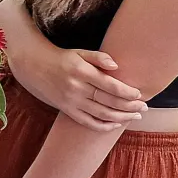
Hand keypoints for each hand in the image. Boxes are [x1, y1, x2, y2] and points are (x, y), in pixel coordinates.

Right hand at [14, 42, 145, 130]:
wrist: (33, 65)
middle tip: (144, 107)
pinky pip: (88, 122)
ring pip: (101, 114)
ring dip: (121, 117)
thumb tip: (117, 66)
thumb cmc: (61, 58)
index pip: (111, 86)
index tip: (139, 94)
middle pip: (109, 101)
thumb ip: (99, 57)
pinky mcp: (66, 109)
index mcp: (82, 72)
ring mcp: (70, 101)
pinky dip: (103, 126)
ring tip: (135, 116)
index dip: (128, 92)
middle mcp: (76, 88)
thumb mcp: (79, 52)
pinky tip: (116, 123)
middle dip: (130, 106)